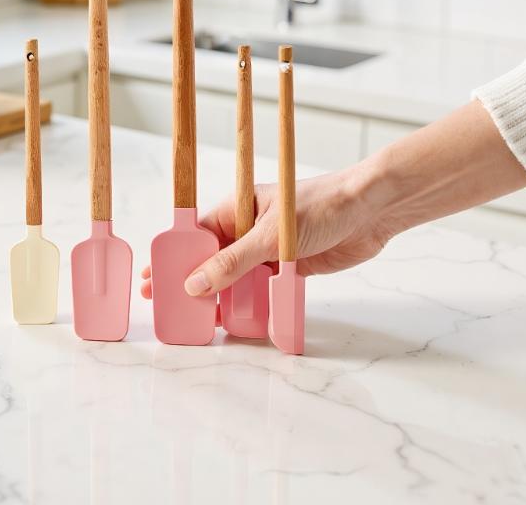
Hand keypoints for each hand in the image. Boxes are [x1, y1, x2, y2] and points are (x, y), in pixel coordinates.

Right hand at [140, 169, 395, 298]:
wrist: (372, 211)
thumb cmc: (321, 206)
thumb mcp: (270, 234)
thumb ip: (232, 262)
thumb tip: (195, 284)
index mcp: (236, 209)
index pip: (195, 235)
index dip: (174, 257)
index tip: (153, 278)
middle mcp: (247, 230)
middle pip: (211, 260)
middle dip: (190, 282)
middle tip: (166, 305)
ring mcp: (266, 250)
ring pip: (234, 277)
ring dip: (219, 297)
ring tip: (198, 320)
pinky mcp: (286, 267)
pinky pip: (259, 288)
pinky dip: (248, 302)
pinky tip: (234, 319)